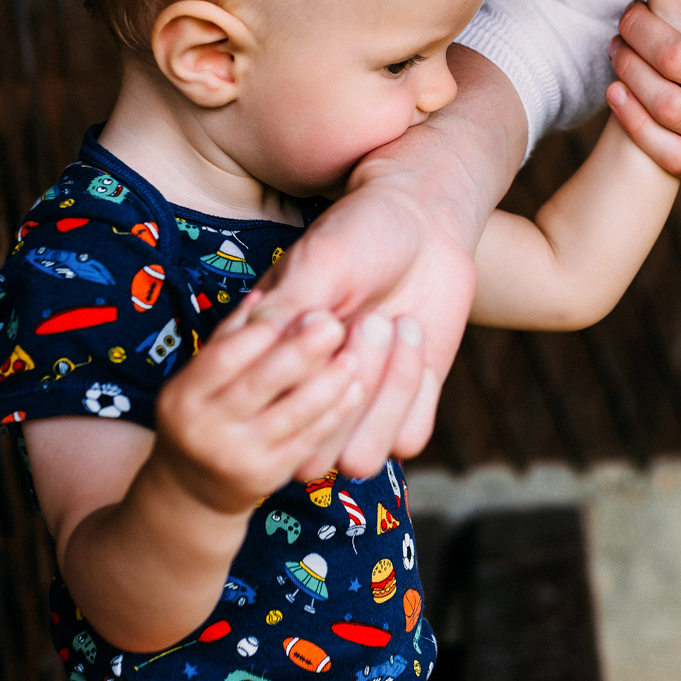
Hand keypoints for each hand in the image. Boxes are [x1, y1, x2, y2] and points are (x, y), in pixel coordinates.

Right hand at [148, 306, 364, 513]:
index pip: (221, 357)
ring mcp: (237, 457)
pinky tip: (355, 388)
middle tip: (332, 324)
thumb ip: (232, 336)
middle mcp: (203, 429)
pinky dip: (334, 412)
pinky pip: (307, 440)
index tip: (291, 311)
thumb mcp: (200, 376)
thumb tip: (261, 298)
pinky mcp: (269, 477)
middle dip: (299, 352)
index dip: (257, 334)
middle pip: (259, 384)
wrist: (193, 489)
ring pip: (290, 414)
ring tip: (353, 354)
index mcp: (182, 395)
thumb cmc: (203, 413)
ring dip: (326, 382)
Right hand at [207, 47, 526, 479]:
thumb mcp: (319, 263)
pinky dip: (415, 391)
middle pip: (312, 459)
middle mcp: (307, 396)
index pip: (264, 420)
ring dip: (385, 394)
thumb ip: (287, 311)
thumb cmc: (360, 233)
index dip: (299, 385)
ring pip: (360, 460)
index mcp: (270, 364)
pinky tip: (414, 338)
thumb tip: (257, 350)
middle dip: (348, 390)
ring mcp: (356, 409)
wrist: (423, 219)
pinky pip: (408, 442)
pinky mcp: (404, 410)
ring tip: (394, 325)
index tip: (333, 321)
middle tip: (369, 317)